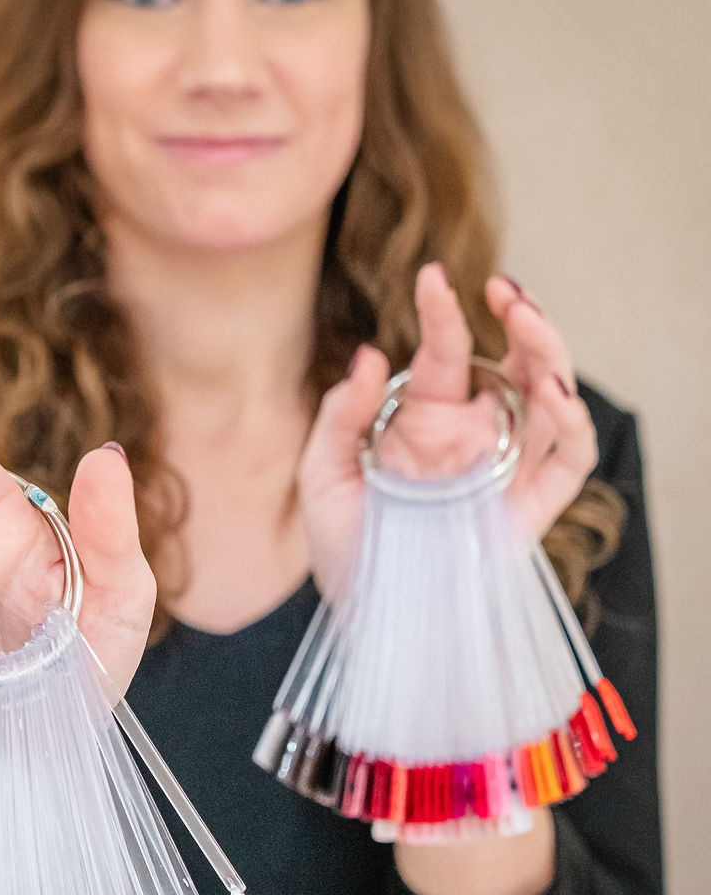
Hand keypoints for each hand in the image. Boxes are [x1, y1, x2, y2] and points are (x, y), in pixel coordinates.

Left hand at [298, 262, 597, 591]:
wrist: (363, 616)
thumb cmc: (343, 550)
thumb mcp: (323, 477)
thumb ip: (341, 416)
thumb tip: (367, 354)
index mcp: (424, 421)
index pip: (445, 354)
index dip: (445, 313)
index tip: (434, 277)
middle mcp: (470, 438)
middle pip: (515, 365)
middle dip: (520, 321)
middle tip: (505, 291)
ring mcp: (503, 470)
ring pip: (550, 399)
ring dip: (550, 355)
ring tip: (528, 323)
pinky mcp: (529, 508)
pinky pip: (567, 460)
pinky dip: (571, 424)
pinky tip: (552, 394)